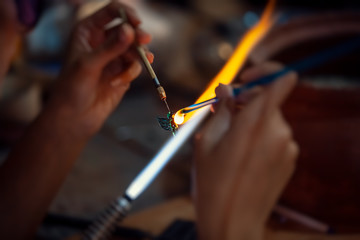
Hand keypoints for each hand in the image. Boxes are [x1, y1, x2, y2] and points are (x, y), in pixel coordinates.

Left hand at [48, 0, 152, 137]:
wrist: (75, 116)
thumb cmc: (72, 87)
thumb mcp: (89, 64)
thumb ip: (111, 47)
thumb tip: (130, 30)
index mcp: (88, 30)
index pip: (112, 11)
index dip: (126, 14)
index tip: (137, 24)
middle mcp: (103, 41)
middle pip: (128, 29)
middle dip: (137, 36)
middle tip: (145, 41)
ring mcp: (114, 57)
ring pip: (136, 48)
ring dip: (137, 57)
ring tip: (130, 69)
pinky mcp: (123, 72)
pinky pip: (135, 66)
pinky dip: (130, 73)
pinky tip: (118, 82)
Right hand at [193, 62, 298, 239]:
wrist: (233, 223)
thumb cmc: (213, 184)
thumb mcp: (206, 142)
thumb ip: (221, 110)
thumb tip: (226, 88)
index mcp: (256, 122)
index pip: (282, 79)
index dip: (265, 72)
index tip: (244, 79)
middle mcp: (279, 131)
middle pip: (268, 99)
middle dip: (246, 101)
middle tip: (222, 113)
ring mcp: (288, 146)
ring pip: (270, 118)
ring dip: (250, 121)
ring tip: (228, 141)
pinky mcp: (290, 159)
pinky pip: (275, 136)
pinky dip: (260, 136)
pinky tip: (242, 156)